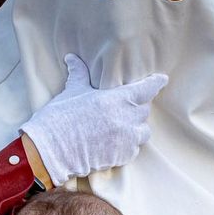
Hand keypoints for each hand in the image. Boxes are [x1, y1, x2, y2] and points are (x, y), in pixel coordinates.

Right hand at [19, 54, 166, 183]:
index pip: (146, 88)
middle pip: (144, 110)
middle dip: (138, 106)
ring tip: (123, 126)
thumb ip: (79, 74)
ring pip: (143, 131)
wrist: (51, 150)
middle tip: (126, 106)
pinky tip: (115, 142)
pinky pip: (134, 149)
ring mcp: (126, 139)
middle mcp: (126, 119)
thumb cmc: (60, 118)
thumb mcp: (71, 91)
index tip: (162, 79)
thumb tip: (72, 58)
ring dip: (136, 127)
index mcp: (116, 99)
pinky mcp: (122, 156)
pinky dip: (128, 145)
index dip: (156, 83)